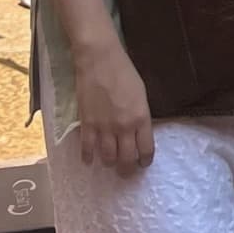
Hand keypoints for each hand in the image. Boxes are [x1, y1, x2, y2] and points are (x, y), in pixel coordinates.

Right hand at [72, 37, 154, 174]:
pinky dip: (88, 157)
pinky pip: (87, 149)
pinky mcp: (87, 124)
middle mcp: (124, 127)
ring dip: (110, 164)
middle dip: (128, 169)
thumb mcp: (142, 95)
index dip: (145, 160)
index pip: (146, 149)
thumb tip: (138, 132)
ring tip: (111, 164)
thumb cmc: (125, 73)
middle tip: (127, 171)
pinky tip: (90, 160)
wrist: (100, 61)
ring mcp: (104, 127)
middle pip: (127, 159)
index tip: (144, 163)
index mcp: (141, 118)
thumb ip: (140, 116)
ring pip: (107, 158)